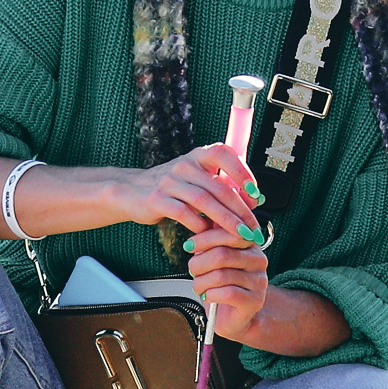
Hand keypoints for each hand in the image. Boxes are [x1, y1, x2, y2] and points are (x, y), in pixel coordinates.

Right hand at [124, 144, 260, 242]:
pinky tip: (206, 234)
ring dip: (225, 220)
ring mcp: (169, 182)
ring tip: (239, 234)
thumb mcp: (196, 178)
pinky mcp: (157, 199)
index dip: (242, 172)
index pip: (224, 154)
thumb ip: (221, 185)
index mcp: (198, 156)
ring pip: (204, 201)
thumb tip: (253, 201)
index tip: (255, 194)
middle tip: (253, 227)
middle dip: (240, 209)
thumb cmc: (172, 188)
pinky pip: (183, 213)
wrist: (132, 192)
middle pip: (218, 186)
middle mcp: (185, 165)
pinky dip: (198, 225)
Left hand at [186, 225, 269, 343]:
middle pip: (222, 254)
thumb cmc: (220, 284)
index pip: (228, 232)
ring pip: (221, 275)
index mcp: (250, 244)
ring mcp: (259, 281)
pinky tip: (208, 296)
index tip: (189, 246)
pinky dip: (211, 294)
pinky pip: (226, 293)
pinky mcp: (254, 301)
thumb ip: (211, 237)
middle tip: (193, 270)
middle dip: (199, 263)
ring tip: (199, 286)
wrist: (231, 317)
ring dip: (201, 282)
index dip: (204, 238)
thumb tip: (200, 216)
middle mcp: (259, 260)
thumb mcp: (214, 256)